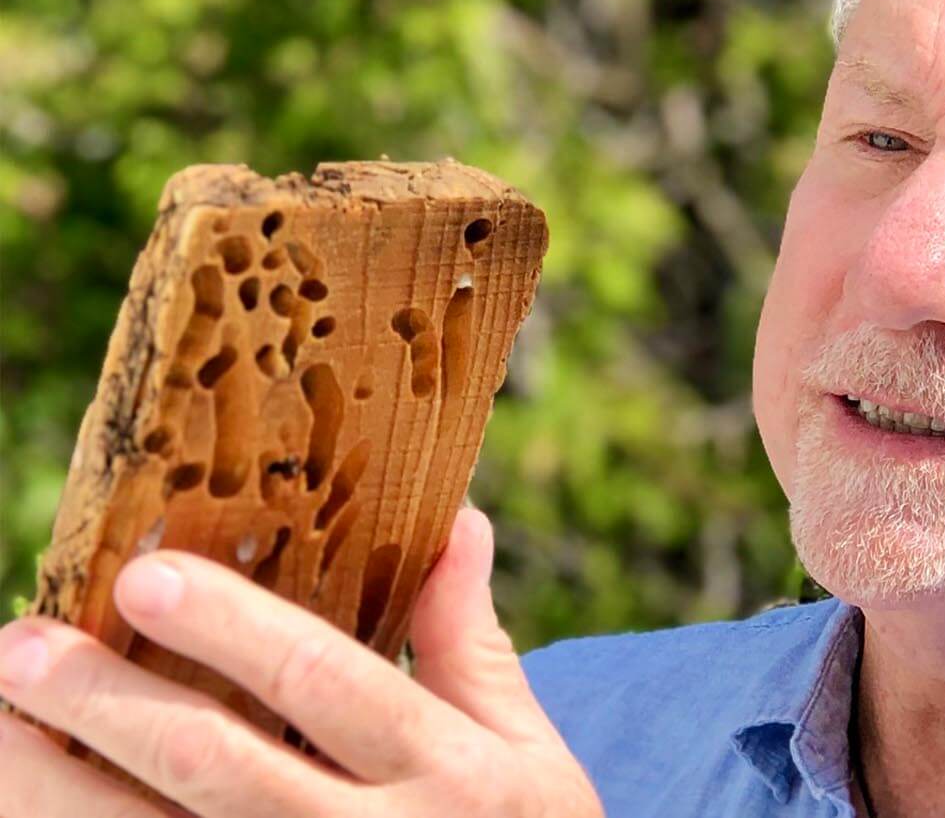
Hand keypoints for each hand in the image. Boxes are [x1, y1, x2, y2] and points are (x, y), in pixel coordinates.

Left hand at [0, 507, 601, 817]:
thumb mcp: (526, 751)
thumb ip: (472, 646)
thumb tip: (460, 521)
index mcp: (444, 772)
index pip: (323, 682)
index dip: (229, 627)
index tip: (142, 573)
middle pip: (215, 766)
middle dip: (107, 703)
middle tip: (20, 646)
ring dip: (52, 788)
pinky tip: (26, 804)